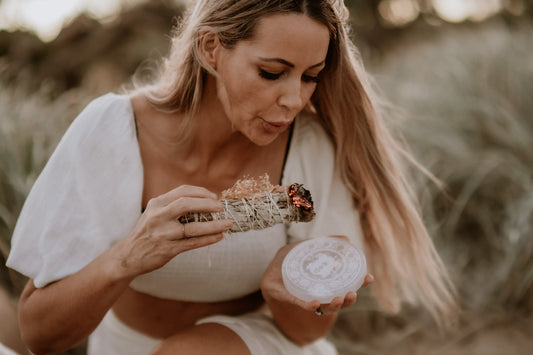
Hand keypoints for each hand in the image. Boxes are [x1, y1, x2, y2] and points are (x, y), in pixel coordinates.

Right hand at [110, 185, 232, 277]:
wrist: (128, 255)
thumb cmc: (147, 231)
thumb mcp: (155, 212)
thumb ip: (173, 205)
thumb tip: (204, 200)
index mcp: (157, 204)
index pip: (182, 191)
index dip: (201, 192)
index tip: (214, 197)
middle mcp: (158, 216)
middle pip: (186, 204)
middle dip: (207, 204)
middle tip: (221, 207)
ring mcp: (163, 234)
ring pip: (193, 228)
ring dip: (214, 225)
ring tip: (228, 224)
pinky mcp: (167, 249)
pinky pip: (192, 243)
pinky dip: (207, 239)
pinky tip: (218, 237)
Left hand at [261, 237, 373, 315]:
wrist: (269, 277)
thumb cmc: (291, 264)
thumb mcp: (307, 250)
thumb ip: (324, 244)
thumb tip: (345, 239)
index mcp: (327, 287)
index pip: (346, 287)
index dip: (359, 283)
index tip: (369, 277)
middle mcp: (319, 298)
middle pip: (338, 303)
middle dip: (347, 301)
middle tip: (352, 293)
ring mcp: (304, 301)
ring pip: (323, 309)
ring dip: (332, 305)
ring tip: (337, 299)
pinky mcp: (286, 297)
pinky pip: (300, 303)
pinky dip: (308, 305)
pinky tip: (315, 303)